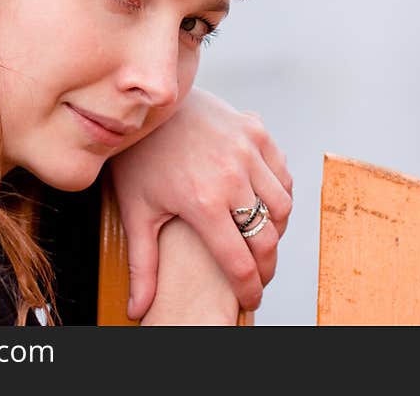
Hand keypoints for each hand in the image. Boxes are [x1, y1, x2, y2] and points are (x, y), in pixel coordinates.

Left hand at [108, 87, 292, 319]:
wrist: (149, 107)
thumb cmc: (139, 160)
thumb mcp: (137, 212)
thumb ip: (143, 265)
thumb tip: (136, 311)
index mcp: (203, 202)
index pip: (239, 262)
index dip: (249, 289)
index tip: (250, 301)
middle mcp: (232, 176)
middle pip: (267, 238)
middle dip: (267, 265)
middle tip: (259, 276)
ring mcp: (248, 150)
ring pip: (282, 206)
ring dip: (275, 228)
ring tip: (259, 239)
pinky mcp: (256, 131)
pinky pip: (282, 173)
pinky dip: (279, 193)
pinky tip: (261, 202)